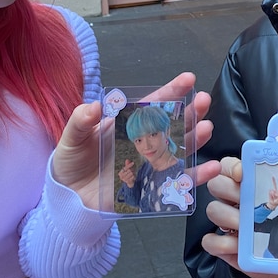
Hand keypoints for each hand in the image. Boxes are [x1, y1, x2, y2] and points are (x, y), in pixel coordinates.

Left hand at [52, 72, 220, 210]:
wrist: (67, 198)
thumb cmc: (71, 163)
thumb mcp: (71, 138)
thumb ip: (81, 121)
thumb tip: (94, 107)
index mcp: (127, 125)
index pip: (153, 105)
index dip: (171, 92)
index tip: (188, 79)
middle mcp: (143, 142)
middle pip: (172, 125)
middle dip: (190, 112)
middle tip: (204, 101)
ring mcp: (149, 165)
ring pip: (179, 150)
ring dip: (195, 139)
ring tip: (206, 128)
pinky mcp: (151, 188)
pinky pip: (177, 182)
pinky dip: (195, 176)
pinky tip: (210, 167)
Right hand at [201, 157, 277, 277]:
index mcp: (254, 185)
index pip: (230, 165)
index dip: (231, 165)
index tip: (242, 173)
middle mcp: (237, 200)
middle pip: (217, 183)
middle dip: (227, 189)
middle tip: (245, 201)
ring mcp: (229, 223)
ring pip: (213, 210)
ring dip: (227, 216)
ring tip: (246, 227)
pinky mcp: (225, 247)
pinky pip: (210, 241)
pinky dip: (220, 242)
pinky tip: (236, 247)